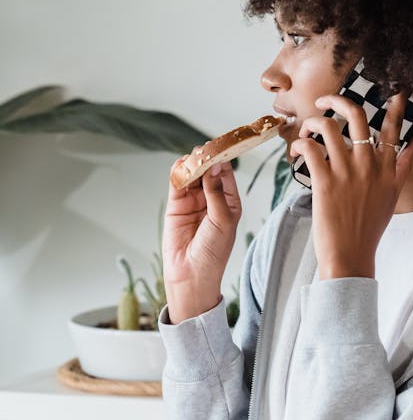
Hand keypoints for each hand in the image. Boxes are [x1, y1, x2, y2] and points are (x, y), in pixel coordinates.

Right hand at [162, 160, 241, 322]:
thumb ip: (216, 192)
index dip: (222, 159)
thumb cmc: (214, 252)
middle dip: (205, 159)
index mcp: (230, 201)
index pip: (226, 173)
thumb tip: (215, 166)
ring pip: (192, 175)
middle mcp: (211, 198)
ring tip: (191, 159)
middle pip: (207, 170)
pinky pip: (177, 185)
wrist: (192, 274)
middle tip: (203, 150)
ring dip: (191, 165)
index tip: (221, 146)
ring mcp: (193, 201)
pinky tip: (180, 166)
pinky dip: (178, 174)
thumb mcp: (222, 220)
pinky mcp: (176, 205)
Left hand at [289, 92, 412, 279]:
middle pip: (357, 116)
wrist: (351, 256)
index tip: (394, 90)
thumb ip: (402, 167)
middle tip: (324, 100)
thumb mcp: (393, 196)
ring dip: (313, 121)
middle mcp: (369, 165)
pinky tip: (296, 150)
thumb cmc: (369, 228)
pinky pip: (310, 148)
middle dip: (337, 100)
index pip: (393, 129)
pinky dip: (300, 143)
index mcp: (386, 168)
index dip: (394, 106)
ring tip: (307, 129)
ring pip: (329, 127)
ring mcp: (347, 172)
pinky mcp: (325, 181)